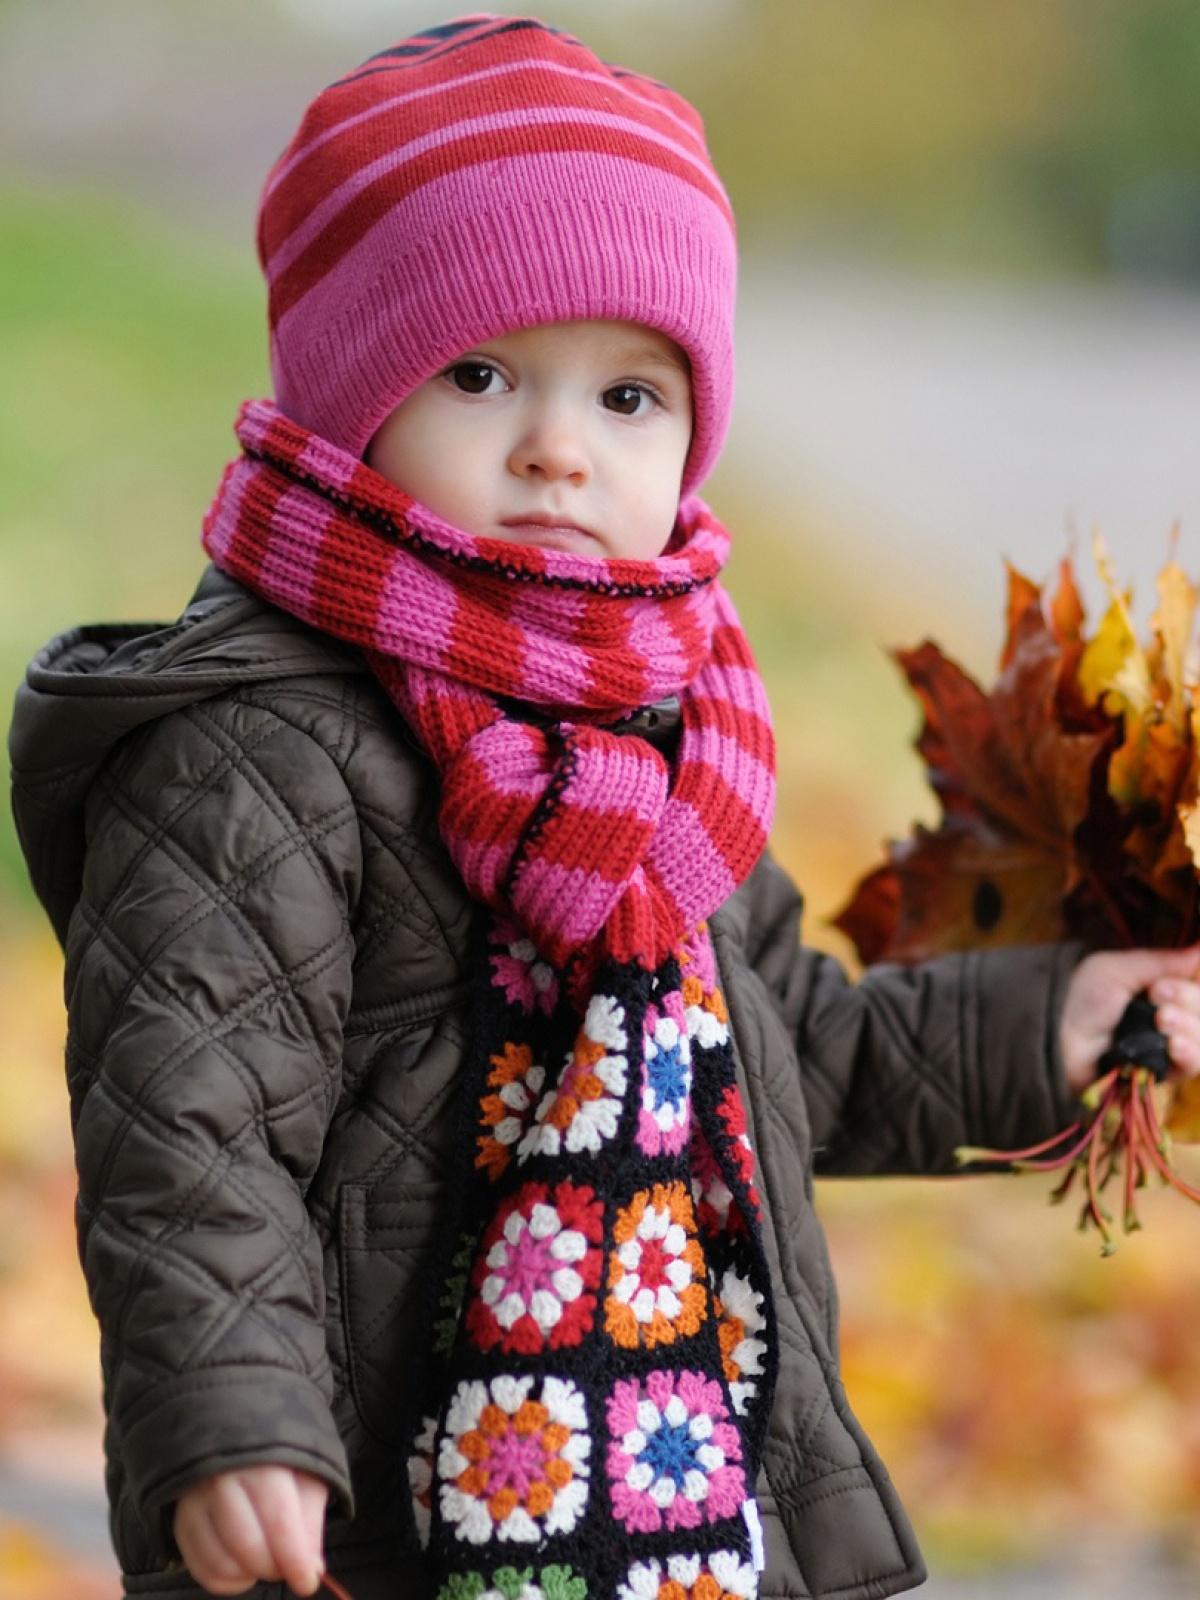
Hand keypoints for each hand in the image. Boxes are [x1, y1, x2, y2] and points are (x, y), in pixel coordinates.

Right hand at [173, 1464, 327, 1595]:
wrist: (234, 1434)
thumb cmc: (279, 1460)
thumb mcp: (307, 1477)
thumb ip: (311, 1521)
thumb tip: (311, 1569)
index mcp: (261, 1462)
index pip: (278, 1520)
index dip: (294, 1559)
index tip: (307, 1581)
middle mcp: (221, 1480)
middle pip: (247, 1546)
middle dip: (273, 1567)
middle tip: (286, 1565)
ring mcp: (194, 1502)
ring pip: (221, 1564)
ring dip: (250, 1575)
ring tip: (265, 1559)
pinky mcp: (180, 1523)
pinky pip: (202, 1572)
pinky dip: (228, 1581)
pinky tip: (243, 1565)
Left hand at [1060, 944, 1199, 1097]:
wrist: (1055, 1037)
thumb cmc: (1079, 998)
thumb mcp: (1118, 969)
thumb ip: (1163, 962)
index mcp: (1157, 990)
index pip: (1195, 990)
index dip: (1188, 988)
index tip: (1160, 987)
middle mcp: (1166, 1016)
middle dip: (1189, 1004)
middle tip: (1158, 1002)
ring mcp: (1164, 1046)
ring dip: (1190, 1027)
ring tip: (1161, 1022)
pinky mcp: (1159, 1073)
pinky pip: (1192, 1066)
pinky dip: (1190, 1054)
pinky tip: (1175, 1046)